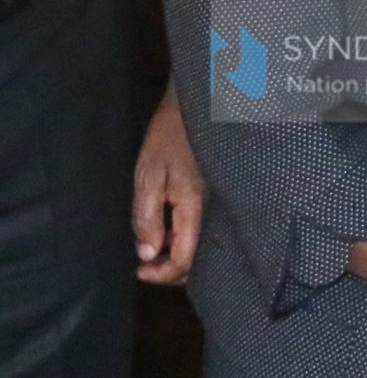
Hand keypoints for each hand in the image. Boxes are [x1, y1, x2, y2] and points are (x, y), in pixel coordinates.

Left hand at [133, 82, 200, 283]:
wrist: (198, 104)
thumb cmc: (169, 137)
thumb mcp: (148, 176)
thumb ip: (147, 216)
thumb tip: (147, 254)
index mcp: (194, 206)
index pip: (184, 258)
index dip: (161, 273)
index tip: (139, 270)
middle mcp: (212, 209)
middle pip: (198, 257)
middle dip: (171, 268)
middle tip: (144, 264)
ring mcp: (216, 202)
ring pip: (202, 244)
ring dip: (177, 252)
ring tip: (153, 246)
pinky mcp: (214, 194)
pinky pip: (202, 227)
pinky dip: (184, 237)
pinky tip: (168, 228)